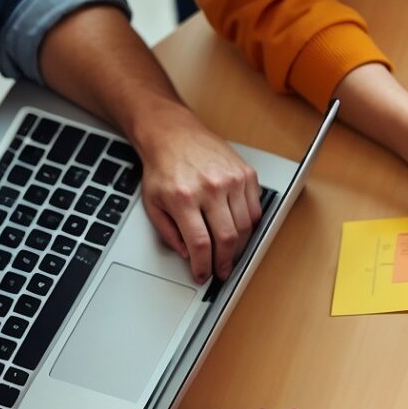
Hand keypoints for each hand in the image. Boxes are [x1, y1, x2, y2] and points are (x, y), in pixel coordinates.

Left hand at [131, 104, 262, 283]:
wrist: (174, 134)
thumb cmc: (163, 167)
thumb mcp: (153, 204)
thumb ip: (169, 233)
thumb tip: (189, 254)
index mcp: (183, 198)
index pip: (201, 244)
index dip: (204, 266)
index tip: (203, 274)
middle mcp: (210, 188)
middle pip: (228, 238)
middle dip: (225, 261)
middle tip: (222, 270)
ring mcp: (232, 180)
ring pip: (245, 226)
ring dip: (239, 245)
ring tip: (230, 252)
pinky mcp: (246, 174)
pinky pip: (255, 208)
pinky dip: (249, 224)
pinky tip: (238, 228)